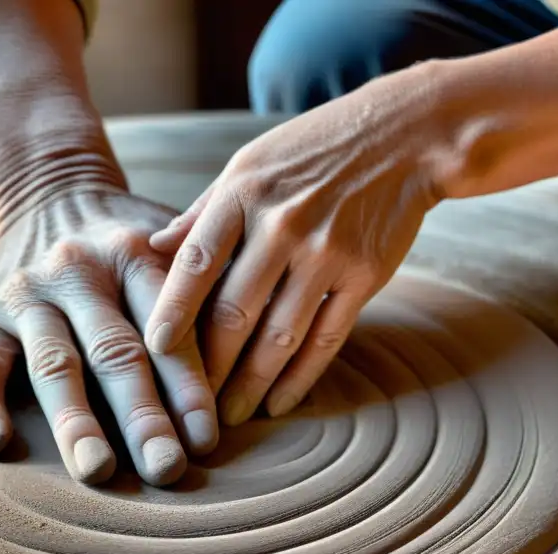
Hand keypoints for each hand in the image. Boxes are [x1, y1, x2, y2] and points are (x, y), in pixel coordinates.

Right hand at [0, 186, 218, 486]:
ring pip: (53, 363)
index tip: (206, 438)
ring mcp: (27, 295)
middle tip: (166, 468)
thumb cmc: (126, 238)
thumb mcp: (167, 239)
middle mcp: (80, 273)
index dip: (188, 384)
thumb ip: (205, 285)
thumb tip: (264, 351)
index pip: (167, 328)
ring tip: (97, 470)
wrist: (44, 188)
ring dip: (75, 421)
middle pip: (115, 352)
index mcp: (136, 256)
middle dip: (142, 415)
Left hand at [144, 76, 440, 425]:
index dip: (172, 310)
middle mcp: (282, 224)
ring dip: (252, 383)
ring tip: (231, 413)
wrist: (404, 136)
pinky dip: (300, 377)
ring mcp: (326, 253)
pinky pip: (326, 339)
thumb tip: (154, 248)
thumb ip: (204, 210)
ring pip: (280, 336)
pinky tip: (280, 401)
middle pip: (235, 311)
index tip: (153, 349)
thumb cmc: (314, 149)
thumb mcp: (250, 163)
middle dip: (210, 366)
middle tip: (193, 402)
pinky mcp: (364, 276)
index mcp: (244, 193)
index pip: (195, 262)